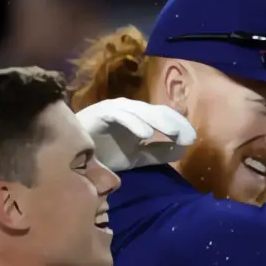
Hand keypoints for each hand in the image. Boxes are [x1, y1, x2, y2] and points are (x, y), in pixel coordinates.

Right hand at [77, 98, 196, 171]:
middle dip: (173, 122)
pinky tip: (146, 133)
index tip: (192, 139)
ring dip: (158, 120)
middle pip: (156, 111)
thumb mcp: (138, 156)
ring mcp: (114, 109)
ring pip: (140, 111)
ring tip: (173, 132)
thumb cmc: (105, 153)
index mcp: (139, 118)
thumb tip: (183, 149)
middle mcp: (129, 110)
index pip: (164, 116)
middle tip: (188, 135)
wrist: (73, 156)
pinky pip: (119, 115)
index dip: (179, 125)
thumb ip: (159, 153)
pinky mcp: (100, 113)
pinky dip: (133, 123)